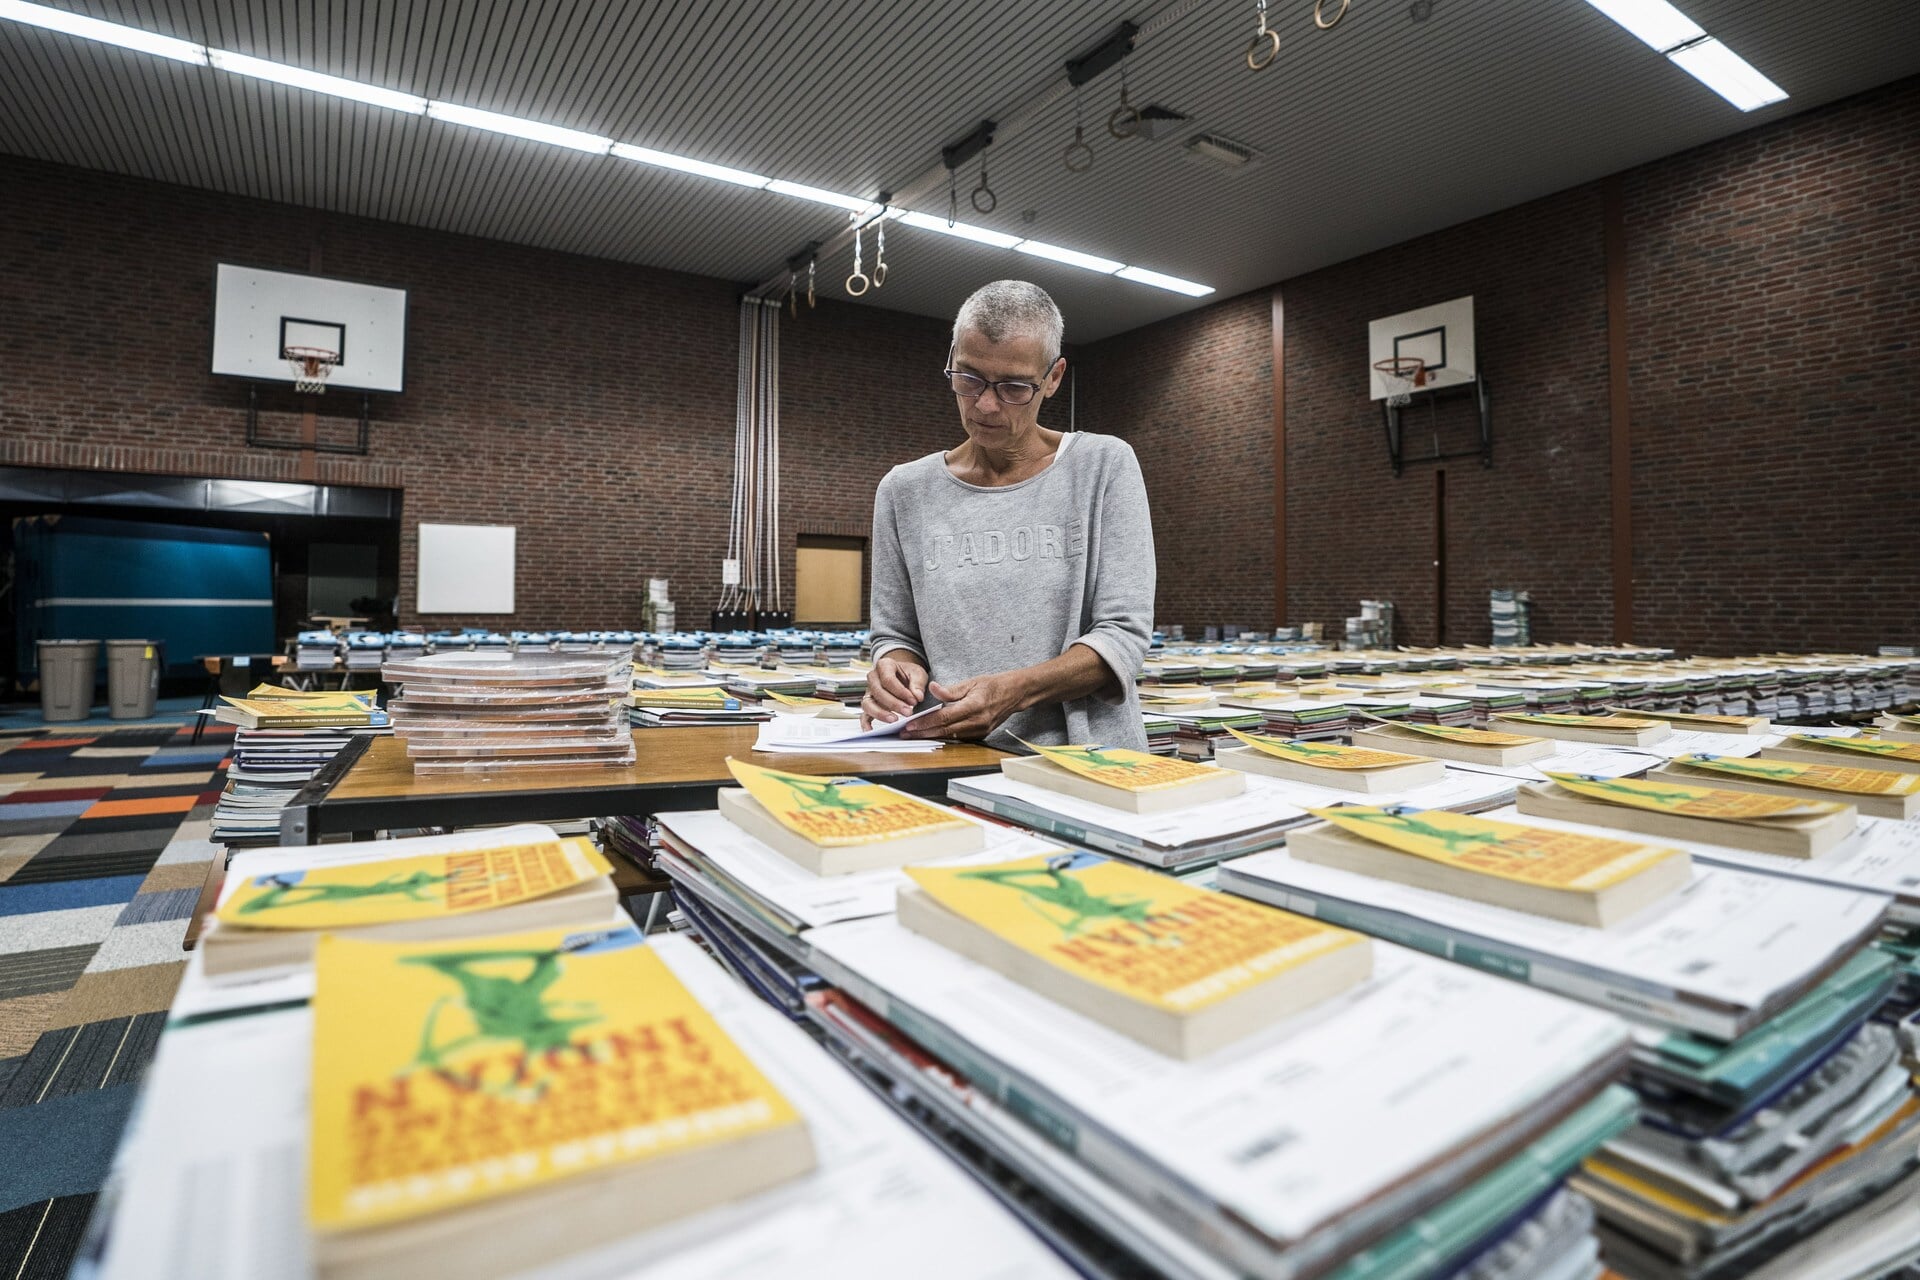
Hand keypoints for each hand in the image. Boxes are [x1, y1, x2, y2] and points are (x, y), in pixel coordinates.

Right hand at [861, 653, 927, 728]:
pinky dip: (865, 724)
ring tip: (894, 720)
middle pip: (878, 692)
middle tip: (908, 712)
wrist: (903, 676)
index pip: (888, 679)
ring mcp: (869, 692)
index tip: (914, 701)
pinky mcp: (869, 705)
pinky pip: (863, 715)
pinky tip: (872, 731)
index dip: (900, 691)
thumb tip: (917, 696)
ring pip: (868, 704)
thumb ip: (918, 683)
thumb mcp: (918, 673)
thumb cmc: (909, 674)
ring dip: (880, 713)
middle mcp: (873, 678)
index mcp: (884, 665)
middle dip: (893, 704)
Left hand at [905, 676, 1024, 740]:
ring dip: (930, 736)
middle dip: (922, 733)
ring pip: (950, 737)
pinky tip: (930, 734)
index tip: (909, 725)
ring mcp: (980, 731)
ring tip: (913, 735)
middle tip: (904, 734)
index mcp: (974, 706)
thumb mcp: (971, 682)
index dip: (925, 722)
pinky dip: (943, 736)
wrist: (1014, 694)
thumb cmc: (993, 685)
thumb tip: (932, 689)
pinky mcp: (980, 735)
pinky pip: (958, 738)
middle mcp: (977, 722)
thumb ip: (950, 690)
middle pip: (944, 731)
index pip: (944, 718)